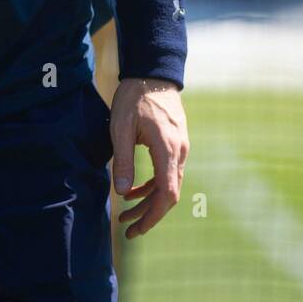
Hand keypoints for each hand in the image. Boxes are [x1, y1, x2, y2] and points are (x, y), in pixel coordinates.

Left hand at [110, 77, 188, 238]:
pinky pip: (168, 172)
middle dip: (149, 214)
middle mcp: (180, 151)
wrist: (153, 72)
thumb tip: (123, 193)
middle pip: (169, 194)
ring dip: (149, 201)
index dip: (153, 215)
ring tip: (127, 213)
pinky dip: (153, 185)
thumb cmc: (134, 97)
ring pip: (169, 184)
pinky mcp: (176, 144)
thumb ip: (124, 160)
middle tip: (128, 229)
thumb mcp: (121, 127)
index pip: (167, 193)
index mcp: (168, 148)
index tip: (137, 229)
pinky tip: (135, 190)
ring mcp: (181, 148)